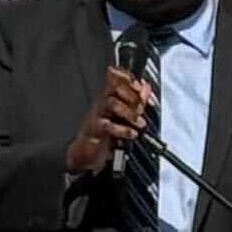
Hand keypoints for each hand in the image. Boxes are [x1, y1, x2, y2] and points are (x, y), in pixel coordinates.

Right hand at [65, 61, 150, 176]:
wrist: (85, 154)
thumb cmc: (103, 134)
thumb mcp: (123, 116)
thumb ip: (136, 101)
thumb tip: (146, 88)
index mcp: (107, 98)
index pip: (114, 77)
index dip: (127, 77)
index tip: (139, 85)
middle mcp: (101, 104)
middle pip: (114, 87)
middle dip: (132, 96)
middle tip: (141, 108)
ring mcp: (96, 116)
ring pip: (111, 103)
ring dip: (129, 112)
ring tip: (139, 123)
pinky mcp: (94, 131)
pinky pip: (107, 125)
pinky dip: (123, 130)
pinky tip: (132, 134)